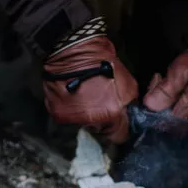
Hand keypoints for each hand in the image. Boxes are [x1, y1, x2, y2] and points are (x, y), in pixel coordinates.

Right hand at [43, 21, 136, 143]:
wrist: (75, 51)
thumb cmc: (104, 63)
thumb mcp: (129, 84)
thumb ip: (130, 105)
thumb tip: (128, 115)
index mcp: (111, 113)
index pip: (119, 136)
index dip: (120, 128)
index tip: (119, 122)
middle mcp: (91, 121)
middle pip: (101, 131)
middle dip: (103, 121)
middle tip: (101, 104)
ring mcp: (72, 119)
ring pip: (84, 125)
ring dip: (86, 116)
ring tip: (86, 98)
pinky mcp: (57, 114)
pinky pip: (68, 119)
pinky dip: (72, 111)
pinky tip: (74, 97)